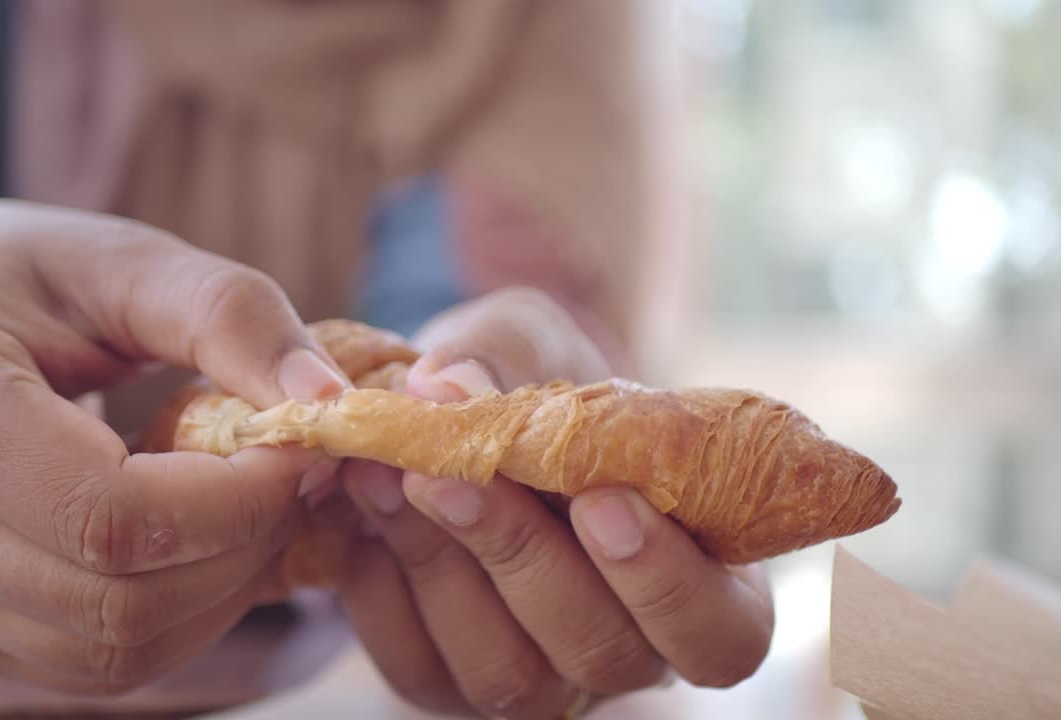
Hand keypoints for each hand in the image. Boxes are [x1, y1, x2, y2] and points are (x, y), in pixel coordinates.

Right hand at [0, 200, 349, 693]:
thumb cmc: (27, 282)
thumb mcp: (125, 261)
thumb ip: (229, 315)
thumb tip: (329, 402)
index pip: (105, 511)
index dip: (235, 500)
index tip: (306, 449)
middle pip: (115, 596)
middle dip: (243, 546)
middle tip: (297, 479)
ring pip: (113, 647)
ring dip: (223, 589)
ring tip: (256, 506)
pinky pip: (95, 663)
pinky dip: (183, 616)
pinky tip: (206, 544)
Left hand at [338, 288, 773, 718]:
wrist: (459, 413)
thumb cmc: (539, 384)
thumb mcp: (535, 342)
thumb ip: (508, 358)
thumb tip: (450, 387)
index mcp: (702, 582)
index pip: (721, 632)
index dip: (668, 581)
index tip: (602, 498)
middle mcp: (628, 649)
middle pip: (602, 651)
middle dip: (525, 555)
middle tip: (461, 472)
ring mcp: (538, 679)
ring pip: (507, 672)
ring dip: (443, 566)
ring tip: (392, 474)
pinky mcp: (447, 681)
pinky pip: (417, 665)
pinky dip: (383, 591)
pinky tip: (365, 510)